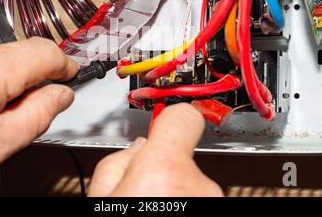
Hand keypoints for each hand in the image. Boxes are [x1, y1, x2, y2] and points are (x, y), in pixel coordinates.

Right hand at [88, 103, 223, 196]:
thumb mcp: (101, 199)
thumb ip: (116, 164)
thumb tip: (134, 150)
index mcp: (162, 169)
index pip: (183, 116)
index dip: (169, 114)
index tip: (164, 118)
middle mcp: (196, 182)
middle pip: (179, 152)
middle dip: (161, 165)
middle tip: (139, 188)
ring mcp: (211, 197)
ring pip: (189, 178)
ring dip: (172, 188)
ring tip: (150, 205)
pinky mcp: (220, 205)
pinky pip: (198, 194)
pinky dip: (183, 199)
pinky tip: (164, 210)